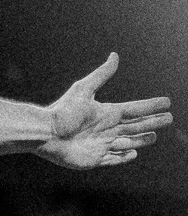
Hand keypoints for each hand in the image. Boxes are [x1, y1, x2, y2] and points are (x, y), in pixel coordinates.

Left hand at [41, 52, 173, 167]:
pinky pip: (113, 159)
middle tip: (169, 119)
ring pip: (128, 142)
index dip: (151, 106)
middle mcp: (106, 129)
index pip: (134, 109)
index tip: (167, 102)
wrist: (45, 133)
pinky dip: (124, 157)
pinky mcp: (94, 159)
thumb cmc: (62, 111)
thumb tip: (115, 55)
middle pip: (135, 126)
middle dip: (152, 122)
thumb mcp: (84, 89)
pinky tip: (134, 153)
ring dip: (141, 139)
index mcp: (107, 113)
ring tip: (154, 137)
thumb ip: (102, 75)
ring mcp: (100, 145)